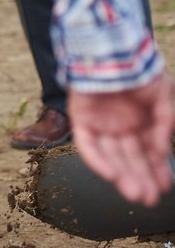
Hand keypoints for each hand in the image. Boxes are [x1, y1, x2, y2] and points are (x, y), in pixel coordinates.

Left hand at [68, 72, 174, 206]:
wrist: (111, 48)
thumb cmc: (138, 68)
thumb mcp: (163, 94)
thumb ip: (165, 122)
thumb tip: (161, 151)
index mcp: (141, 121)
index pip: (149, 152)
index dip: (157, 170)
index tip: (164, 186)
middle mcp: (121, 125)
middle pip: (130, 158)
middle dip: (140, 178)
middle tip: (149, 199)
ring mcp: (100, 124)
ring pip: (111, 156)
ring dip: (123, 176)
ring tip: (135, 194)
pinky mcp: (81, 120)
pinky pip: (87, 146)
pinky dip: (98, 161)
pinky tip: (112, 176)